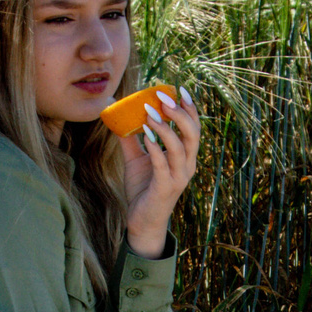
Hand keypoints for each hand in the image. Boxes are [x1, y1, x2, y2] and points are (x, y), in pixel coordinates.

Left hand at [116, 87, 201, 258]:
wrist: (141, 222)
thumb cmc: (142, 189)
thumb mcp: (136, 160)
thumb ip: (131, 139)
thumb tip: (117, 116)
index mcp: (184, 156)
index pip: (193, 127)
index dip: (189, 108)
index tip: (180, 89)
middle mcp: (187, 165)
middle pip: (193, 134)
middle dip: (180, 113)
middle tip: (163, 97)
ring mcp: (178, 177)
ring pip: (180, 147)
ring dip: (166, 127)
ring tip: (150, 113)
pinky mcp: (166, 188)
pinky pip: (163, 164)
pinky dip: (155, 148)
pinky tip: (145, 135)